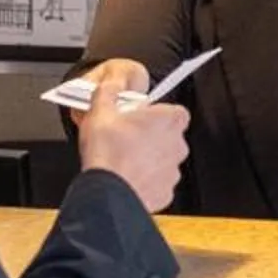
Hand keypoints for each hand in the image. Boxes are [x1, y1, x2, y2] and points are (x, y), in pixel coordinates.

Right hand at [72, 59, 189, 211]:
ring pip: (163, 161)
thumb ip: (109, 91)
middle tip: (128, 137)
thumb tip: (111, 84)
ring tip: (124, 159)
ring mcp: (173, 171)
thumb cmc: (108, 153)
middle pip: (169, 136)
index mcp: (168, 120)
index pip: (176, 111)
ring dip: (149, 160)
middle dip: (152, 137)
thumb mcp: (100, 110)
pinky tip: (127, 178)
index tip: (142, 116)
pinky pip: (157, 183)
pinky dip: (145, 181)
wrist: (107, 192)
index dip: (158, 113)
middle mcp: (177, 145)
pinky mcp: (165, 192)